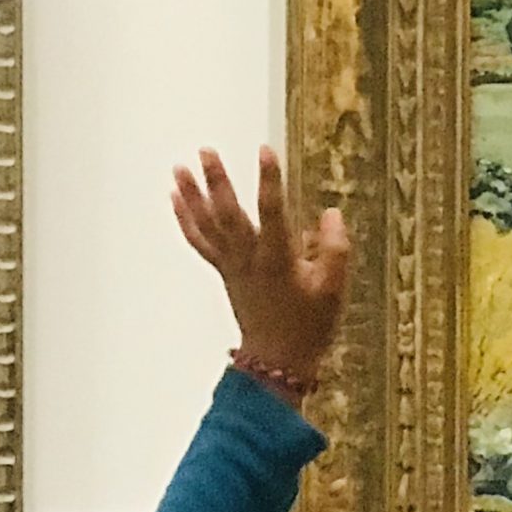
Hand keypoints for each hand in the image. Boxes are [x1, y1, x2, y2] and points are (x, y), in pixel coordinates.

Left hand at [171, 146, 350, 383]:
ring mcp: (232, 266)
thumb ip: (336, 250)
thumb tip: (332, 214)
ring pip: (207, 226)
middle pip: (228, 214)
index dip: (269, 181)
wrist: (278, 361)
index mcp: (278, 261)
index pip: (273, 213)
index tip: (266, 151)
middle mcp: (249, 260)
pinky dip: (185, 219)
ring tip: (180, 167)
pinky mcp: (224, 272)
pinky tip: (176, 198)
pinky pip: (199, 242)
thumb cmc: (309, 326)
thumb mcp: (335, 291)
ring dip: (192, 195)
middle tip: (206, 151)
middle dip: (217, 182)